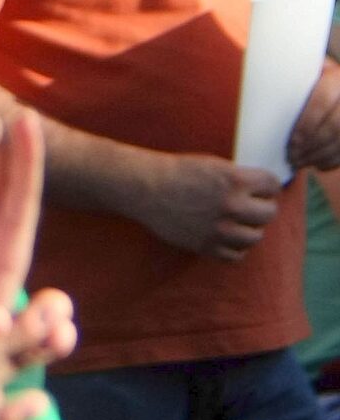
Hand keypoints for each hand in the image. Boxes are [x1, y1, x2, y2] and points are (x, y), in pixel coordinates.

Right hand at [130, 151, 281, 260]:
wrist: (145, 187)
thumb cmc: (177, 171)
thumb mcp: (213, 164)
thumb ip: (240, 178)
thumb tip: (264, 190)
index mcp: (235, 180)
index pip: (273, 185)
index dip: (267, 185)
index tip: (260, 187)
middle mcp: (232, 205)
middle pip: (269, 213)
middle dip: (261, 206)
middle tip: (249, 204)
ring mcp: (220, 228)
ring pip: (255, 236)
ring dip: (249, 229)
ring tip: (237, 222)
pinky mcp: (206, 245)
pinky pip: (236, 255)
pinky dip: (234, 247)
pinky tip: (226, 237)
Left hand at [289, 60, 339, 170]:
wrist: (334, 81)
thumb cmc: (307, 77)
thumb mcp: (301, 73)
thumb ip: (286, 82)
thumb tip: (253, 97)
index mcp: (335, 77)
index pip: (322, 102)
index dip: (307, 125)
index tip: (291, 141)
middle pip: (335, 125)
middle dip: (311, 145)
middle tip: (292, 157)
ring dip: (320, 155)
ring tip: (299, 162)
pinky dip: (333, 160)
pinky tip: (317, 165)